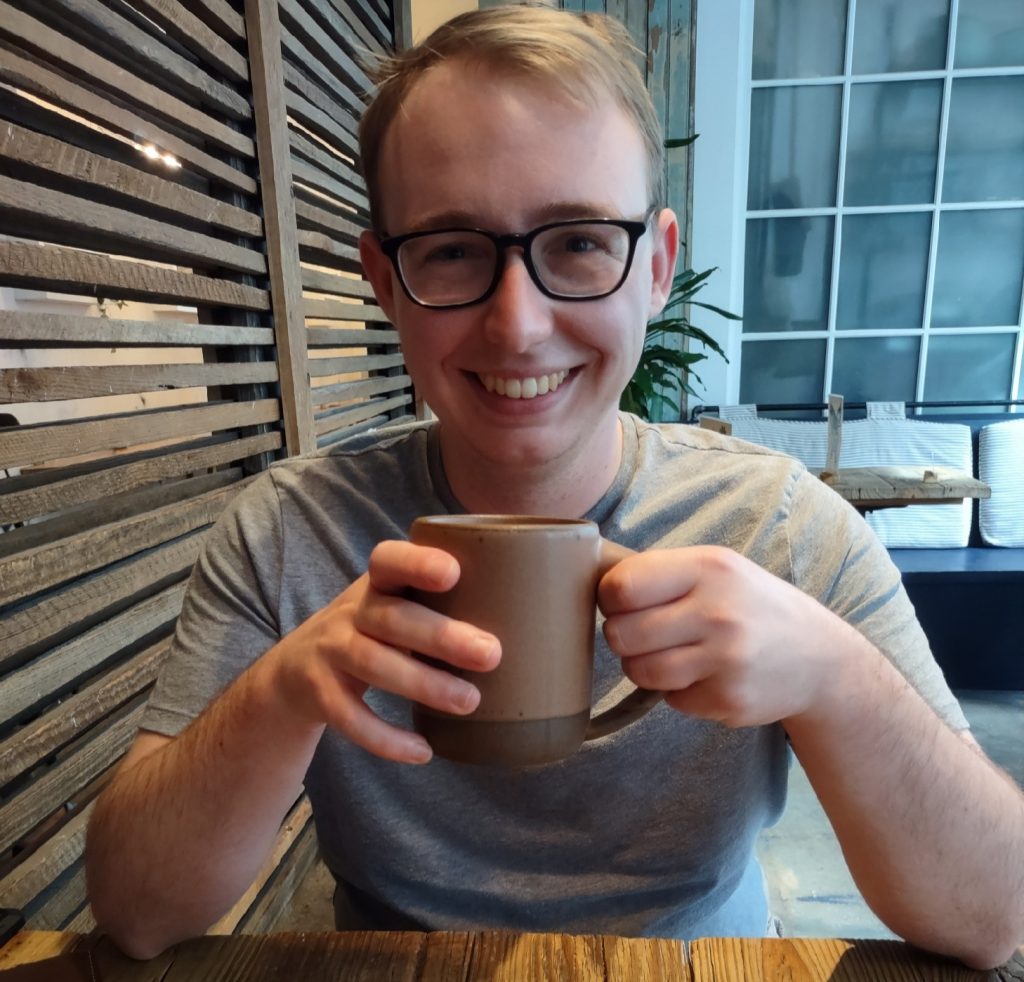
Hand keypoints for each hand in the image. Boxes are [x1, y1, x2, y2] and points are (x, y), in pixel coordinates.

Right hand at [265, 540, 499, 763]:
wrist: (295, 671)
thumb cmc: (375, 631)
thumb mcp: (396, 605)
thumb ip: (443, 603)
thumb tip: (538, 615)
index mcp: (377, 583)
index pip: (388, 559)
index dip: (417, 563)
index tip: (455, 572)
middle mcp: (350, 611)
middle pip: (393, 618)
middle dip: (441, 636)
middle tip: (492, 654)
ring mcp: (330, 651)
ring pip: (374, 665)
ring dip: (423, 685)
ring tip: (469, 701)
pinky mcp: (318, 693)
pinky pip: (350, 717)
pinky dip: (385, 738)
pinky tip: (424, 751)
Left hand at [599, 545, 847, 727]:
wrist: (820, 657)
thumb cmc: (751, 605)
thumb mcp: (717, 568)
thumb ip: (662, 573)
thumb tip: (594, 588)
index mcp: (708, 567)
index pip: (621, 587)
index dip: (610, 599)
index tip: (622, 603)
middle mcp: (717, 611)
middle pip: (621, 634)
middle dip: (623, 636)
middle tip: (644, 633)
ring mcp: (725, 660)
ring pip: (639, 671)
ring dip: (644, 667)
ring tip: (672, 654)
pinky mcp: (728, 700)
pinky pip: (670, 699)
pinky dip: (678, 691)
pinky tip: (705, 675)